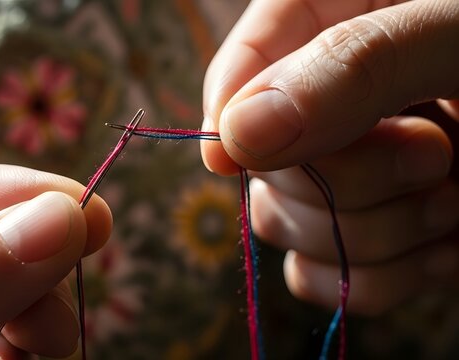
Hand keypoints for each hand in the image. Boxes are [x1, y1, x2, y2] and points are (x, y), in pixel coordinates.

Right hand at [202, 0, 458, 314]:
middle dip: (349, 181)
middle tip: (437, 155)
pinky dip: (382, 278)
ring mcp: (343, 174)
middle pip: (262, 166)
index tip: (244, 156)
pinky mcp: (369, 235)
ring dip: (380, 232)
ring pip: (289, 231)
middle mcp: (323, 103)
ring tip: (456, 192)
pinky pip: (323, 279)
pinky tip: (442, 243)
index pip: (237, 75)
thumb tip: (235, 137)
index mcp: (328, 24)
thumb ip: (352, 69)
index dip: (234, 122)